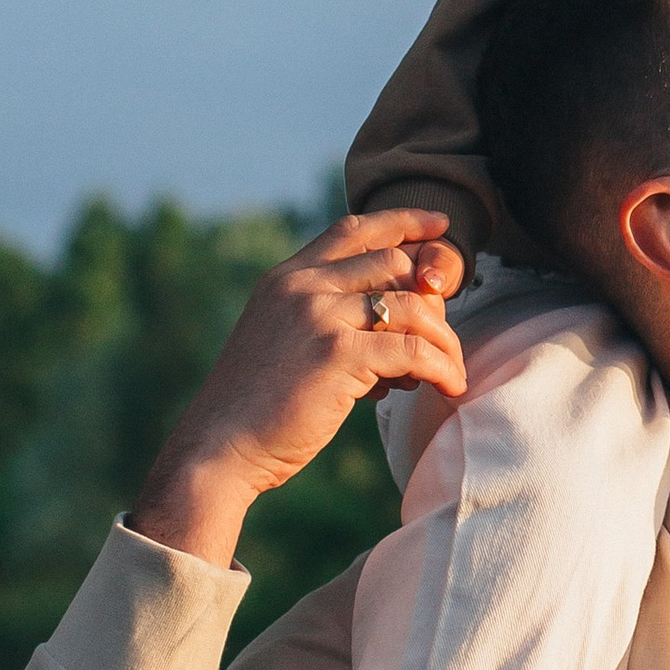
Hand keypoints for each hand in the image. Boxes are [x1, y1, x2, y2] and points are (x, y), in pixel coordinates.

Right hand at [130, 212, 466, 565]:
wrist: (217, 448)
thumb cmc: (254, 409)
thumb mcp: (283, 343)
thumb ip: (324, 320)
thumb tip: (392, 327)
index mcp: (285, 278)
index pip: (353, 229)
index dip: (403, 222)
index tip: (441, 226)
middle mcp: (302, 286)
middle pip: (395, 263)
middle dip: (433, 297)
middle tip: (443, 338)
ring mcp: (319, 315)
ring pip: (412, 305)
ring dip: (444, 339)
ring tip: (451, 371)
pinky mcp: (337, 354)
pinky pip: (413, 349)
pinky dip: (442, 367)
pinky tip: (450, 386)